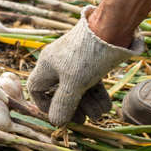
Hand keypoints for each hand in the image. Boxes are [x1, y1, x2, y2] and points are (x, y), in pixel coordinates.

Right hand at [28, 6, 142, 125]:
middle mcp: (59, 63)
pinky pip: (91, 82)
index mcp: (47, 65)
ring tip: (100, 114)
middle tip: (84, 120)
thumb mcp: (74, 83)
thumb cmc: (88, 55)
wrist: (113, 28)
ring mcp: (76, 61)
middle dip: (74, 108)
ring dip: (89, 104)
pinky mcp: (93, 60)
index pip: (37, 88)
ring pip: (79, 88)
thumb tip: (56, 122)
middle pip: (61, 92)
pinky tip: (107, 106)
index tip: (59, 115)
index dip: (45, 104)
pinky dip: (98, 94)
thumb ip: (63, 104)